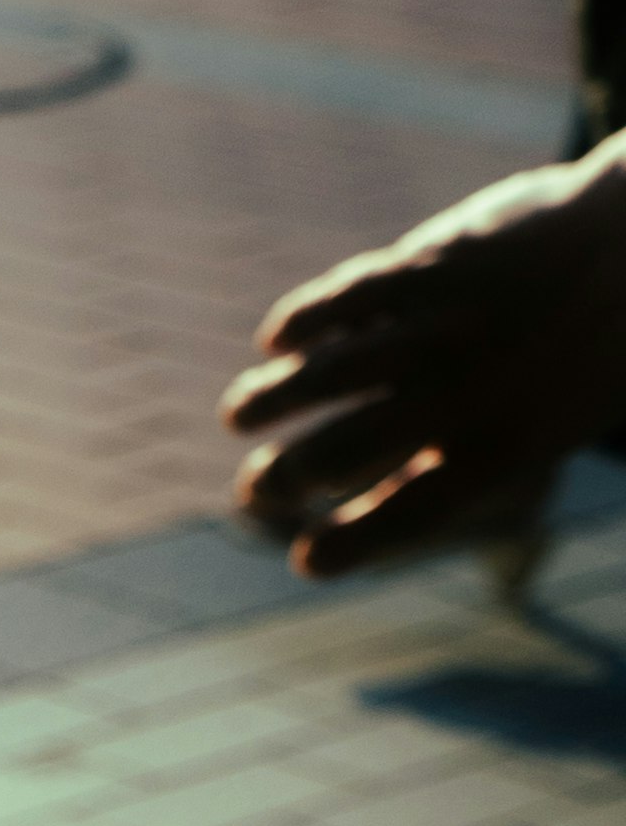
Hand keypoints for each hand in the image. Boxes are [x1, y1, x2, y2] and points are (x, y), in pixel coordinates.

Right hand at [225, 143, 625, 576]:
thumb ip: (452, 464)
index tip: (307, 562)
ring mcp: (448, 325)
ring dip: (271, 397)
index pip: (410, 513)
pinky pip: (349, 296)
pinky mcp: (434, 264)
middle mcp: (469, 390)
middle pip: (350, 447)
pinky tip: (276, 340)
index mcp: (506, 445)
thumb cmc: (588, 355)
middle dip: (288, 476)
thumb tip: (356, 513)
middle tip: (255, 491)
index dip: (353, 544)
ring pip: (333, 371)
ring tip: (238, 416)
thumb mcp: (541, 425)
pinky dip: (303, 321)